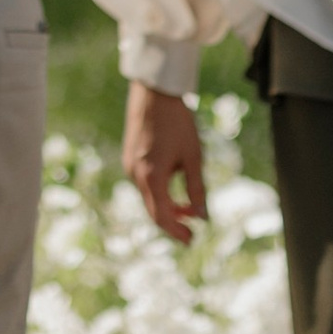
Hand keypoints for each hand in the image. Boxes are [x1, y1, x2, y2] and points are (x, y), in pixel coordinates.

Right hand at [124, 80, 208, 245]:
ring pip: (148, 197)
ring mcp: (129, 166)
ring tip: (188, 207)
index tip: (192, 240)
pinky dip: (159, 192)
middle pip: (153, 210)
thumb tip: (202, 216)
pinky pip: (144, 184)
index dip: (177, 232)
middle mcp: (135, 174)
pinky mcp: (130, 158)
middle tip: (192, 230)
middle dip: (173, 222)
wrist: (155, 93)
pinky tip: (174, 185)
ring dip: (167, 206)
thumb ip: (197, 188)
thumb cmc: (178, 123)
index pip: (162, 216)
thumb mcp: (193, 157)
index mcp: (151, 176)